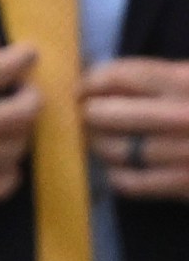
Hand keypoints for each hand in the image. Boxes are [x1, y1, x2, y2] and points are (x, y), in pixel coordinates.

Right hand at [0, 37, 40, 201]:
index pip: (7, 68)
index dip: (24, 58)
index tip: (25, 56)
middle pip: (26, 111)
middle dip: (31, 95)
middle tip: (20, 91)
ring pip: (19, 146)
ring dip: (18, 130)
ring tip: (3, 122)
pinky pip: (4, 184)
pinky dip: (8, 170)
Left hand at [83, 59, 188, 201]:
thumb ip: (166, 77)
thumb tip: (109, 80)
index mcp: (187, 80)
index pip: (120, 75)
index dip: (91, 81)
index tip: (82, 88)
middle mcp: (183, 115)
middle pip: (106, 112)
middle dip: (88, 113)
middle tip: (87, 115)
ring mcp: (184, 153)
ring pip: (114, 149)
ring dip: (98, 144)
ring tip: (99, 140)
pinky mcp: (185, 185)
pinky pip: (131, 182)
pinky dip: (117, 175)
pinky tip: (122, 168)